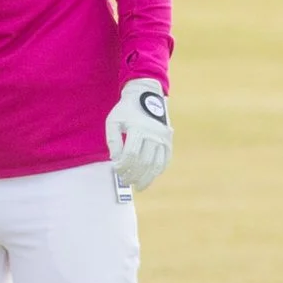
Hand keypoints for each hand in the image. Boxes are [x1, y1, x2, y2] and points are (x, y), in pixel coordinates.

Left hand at [106, 77, 171, 191]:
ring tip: (138, 186)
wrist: (146, 96)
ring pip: (156, 164)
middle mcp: (153, 134)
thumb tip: (115, 160)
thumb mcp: (113, 121)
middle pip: (144, 162)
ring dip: (147, 178)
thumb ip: (113, 140)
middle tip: (125, 180)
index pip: (130, 154)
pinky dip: (157, 171)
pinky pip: (165, 161)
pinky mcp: (169, 141)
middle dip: (133, 175)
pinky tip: (149, 177)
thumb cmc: (126, 111)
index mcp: (138, 128)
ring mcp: (163, 138)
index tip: (116, 169)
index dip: (122, 166)